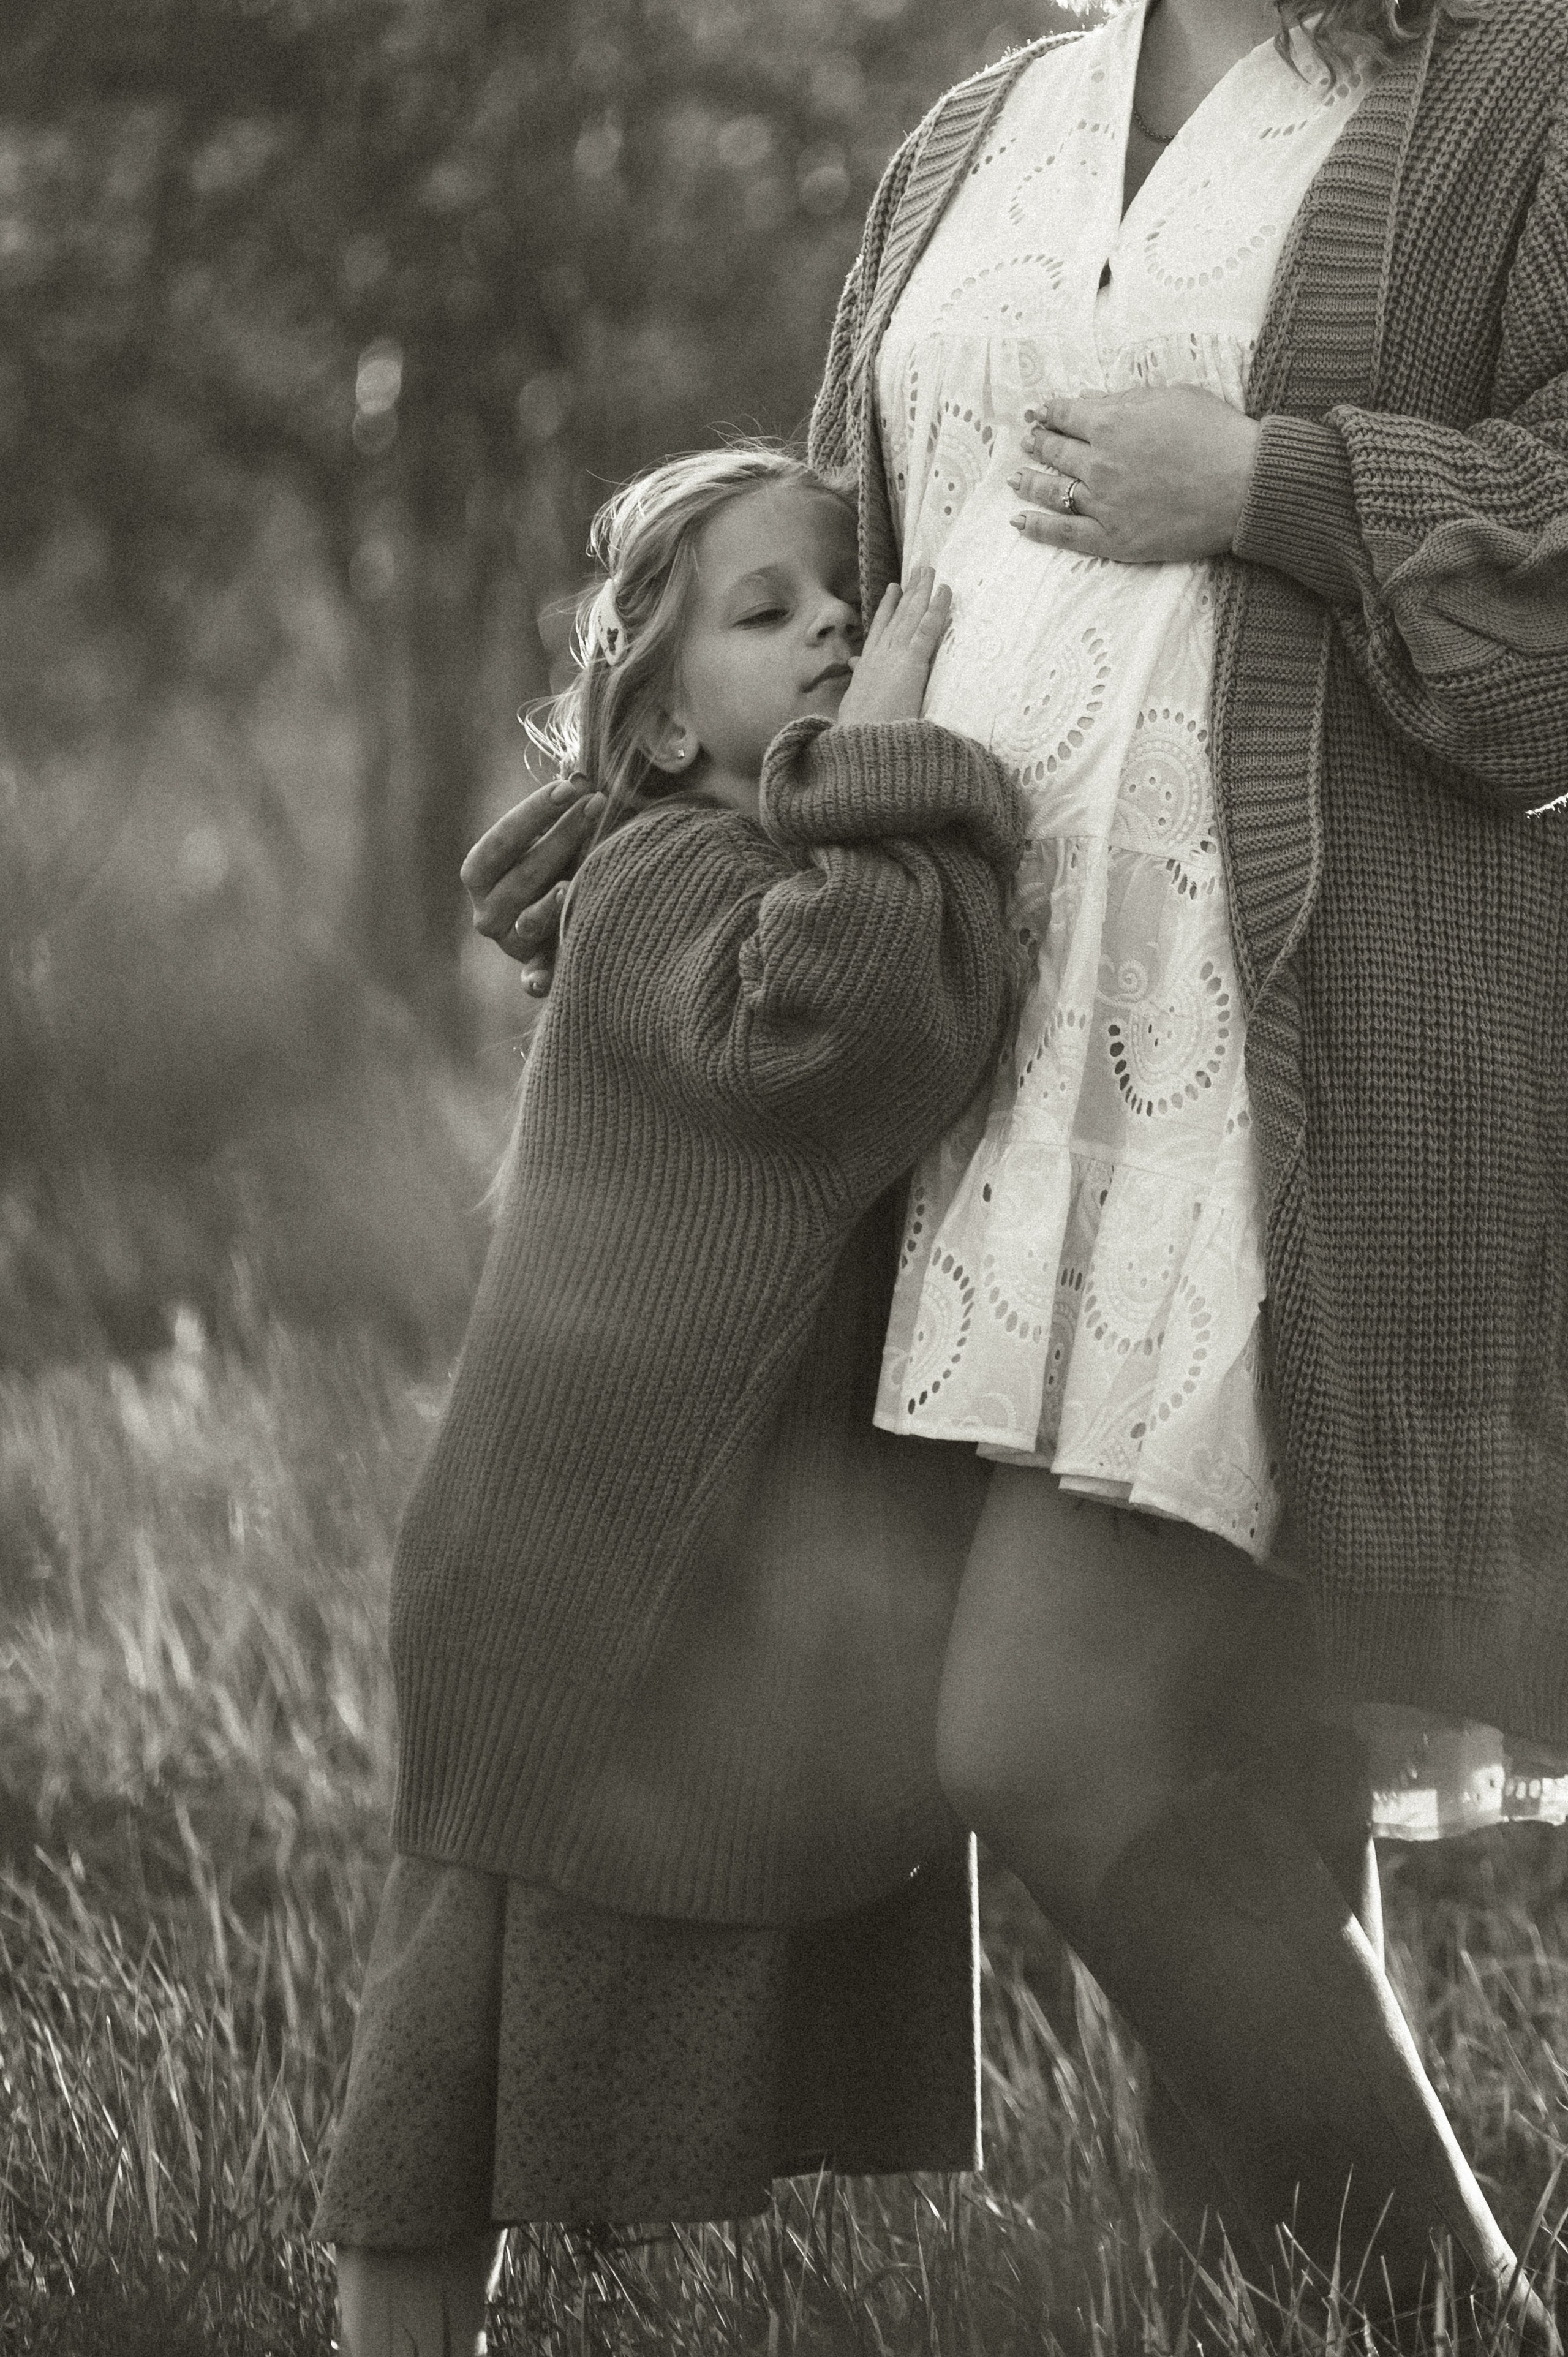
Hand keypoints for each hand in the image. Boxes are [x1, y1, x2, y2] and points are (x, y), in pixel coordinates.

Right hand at [461, 775, 604, 994]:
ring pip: (529, 922)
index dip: (531, 814)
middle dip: (559, 838)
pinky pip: (535, 977)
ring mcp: (510, 945)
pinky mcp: (533, 974)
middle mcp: (486, 912)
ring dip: (554, 901)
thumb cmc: (559, 864)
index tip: (571, 787)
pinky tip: (546, 977)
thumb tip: (580, 769)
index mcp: (480, 874)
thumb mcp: (555, 834)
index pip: (498, 842)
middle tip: (598, 805)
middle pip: (519, 877)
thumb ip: (562, 806)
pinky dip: (540, 977)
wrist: (568, 923)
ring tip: (577, 881)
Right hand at [835, 566, 951, 727]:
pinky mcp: (911, 666)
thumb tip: (855, 664)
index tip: (894, 588)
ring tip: (931, 571)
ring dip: (922, 592)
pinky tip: (944, 591)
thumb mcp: (855, 703)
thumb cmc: (861, 735)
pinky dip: (936, 610)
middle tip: (920, 569)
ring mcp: (894, 659)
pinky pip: (927, 631)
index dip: (888, 607)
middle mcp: (879, 657)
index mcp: (868, 667)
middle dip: (910, 592)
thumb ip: (859, 680)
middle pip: (898, 617)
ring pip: (911, 617)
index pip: (880, 630)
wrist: (863, 750)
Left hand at [1009, 387, 1260, 564]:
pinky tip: (1019, 522)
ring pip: (1053, 491)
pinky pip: (1064, 533)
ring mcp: (1102, 502)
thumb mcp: (1173, 398)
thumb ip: (1127, 400)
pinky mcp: (1112, 538)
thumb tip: (1091, 400)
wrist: (1244, 485)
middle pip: (1056, 451)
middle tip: (1028, 442)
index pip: (1068, 414)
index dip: (1050, 412)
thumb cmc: (1217, 435)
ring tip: (1016, 478)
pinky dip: (1038, 527)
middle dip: (1039, 443)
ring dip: (1030, 482)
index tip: (1038, 412)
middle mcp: (1099, 462)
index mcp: (1112, 422)